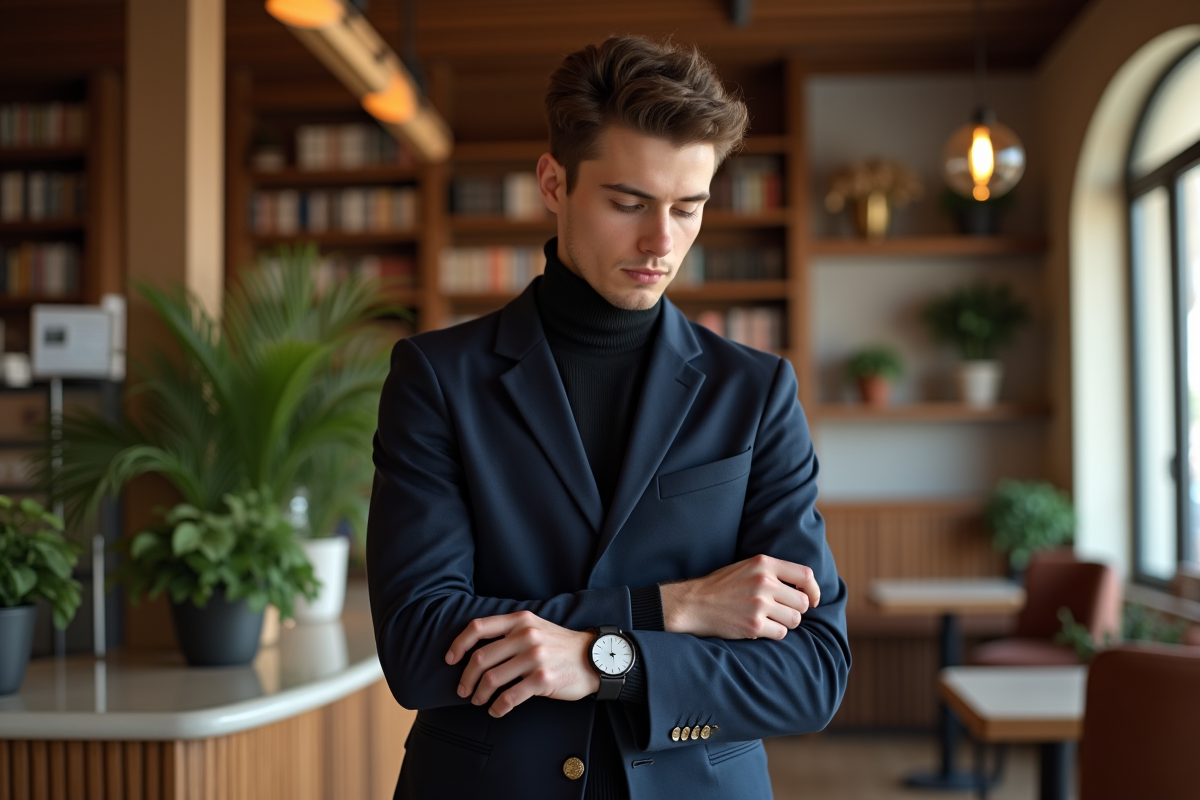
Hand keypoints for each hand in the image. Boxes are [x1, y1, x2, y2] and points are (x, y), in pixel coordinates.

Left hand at [445, 610, 599, 717]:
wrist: (594, 659)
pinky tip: (496, 710)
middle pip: (480, 658)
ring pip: (492, 679)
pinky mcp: (543, 679)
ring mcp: (535, 657)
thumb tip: (476, 650)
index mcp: (520, 621)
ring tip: (479, 701)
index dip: (458, 644)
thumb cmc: (560, 645)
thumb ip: (510, 632)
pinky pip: (510, 697)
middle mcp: (526, 636)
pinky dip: (498, 707)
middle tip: (463, 690)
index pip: (478, 627)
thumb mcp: (536, 627)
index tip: (450, 660)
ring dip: (479, 695)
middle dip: (466, 678)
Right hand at [660, 554, 819, 639]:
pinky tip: (758, 627)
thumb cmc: (721, 586)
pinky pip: (781, 633)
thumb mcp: (746, 567)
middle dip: (796, 610)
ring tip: (768, 619)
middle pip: (803, 602)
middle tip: (780, 611)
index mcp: (764, 564)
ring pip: (795, 620)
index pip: (805, 575)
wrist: (694, 603)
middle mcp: (764, 582)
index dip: (814, 590)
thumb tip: (804, 586)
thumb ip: (772, 572)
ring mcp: (759, 605)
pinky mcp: (754, 625)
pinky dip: (773, 633)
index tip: (813, 600)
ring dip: (785, 622)